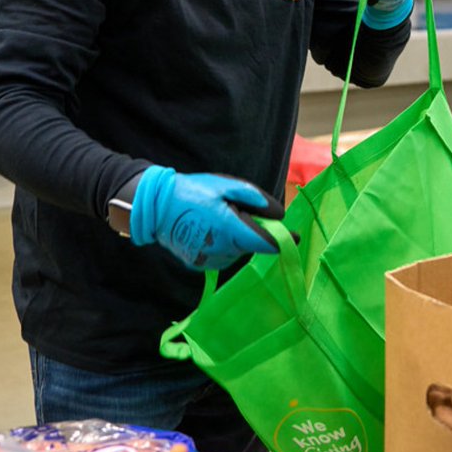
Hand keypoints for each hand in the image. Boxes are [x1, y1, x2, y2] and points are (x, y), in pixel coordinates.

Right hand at [129, 166, 284, 270]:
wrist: (155, 206)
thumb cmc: (194, 191)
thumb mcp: (226, 186)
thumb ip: (255, 199)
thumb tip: (279, 214)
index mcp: (231, 230)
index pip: (266, 243)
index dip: (283, 240)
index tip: (296, 237)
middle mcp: (223, 250)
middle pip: (251, 245)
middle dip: (253, 231)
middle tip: (236, 210)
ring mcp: (209, 260)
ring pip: (236, 251)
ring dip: (236, 238)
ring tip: (218, 217)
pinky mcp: (199, 264)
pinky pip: (221, 255)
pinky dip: (222, 244)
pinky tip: (208, 229)